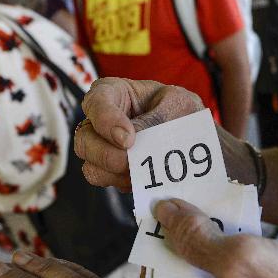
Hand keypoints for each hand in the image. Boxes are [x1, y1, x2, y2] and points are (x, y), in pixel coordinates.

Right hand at [74, 77, 202, 188]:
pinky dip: (124, 183)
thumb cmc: (182, 110)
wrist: (193, 135)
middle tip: (132, 161)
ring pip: (91, 167)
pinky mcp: (109, 170)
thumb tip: (131, 144)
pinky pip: (106, 182)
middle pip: (83, 141)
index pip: (96, 102)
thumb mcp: (177, 105)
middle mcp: (99, 121)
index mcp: (113, 93)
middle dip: (108, 155)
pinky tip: (145, 178)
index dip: (106, 121)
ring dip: (117, 174)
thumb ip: (155, 120)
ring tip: (144, 171)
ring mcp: (101, 148)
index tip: (128, 139)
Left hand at [149, 199, 277, 277]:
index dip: (157, 241)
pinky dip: (226, 241)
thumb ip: (194, 238)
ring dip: (204, 234)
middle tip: (188, 197)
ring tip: (211, 202)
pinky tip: (233, 217)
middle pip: (174, 273)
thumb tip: (163, 212)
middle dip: (181, 236)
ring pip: (198, 266)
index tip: (162, 204)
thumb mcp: (242, 260)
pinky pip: (223, 267)